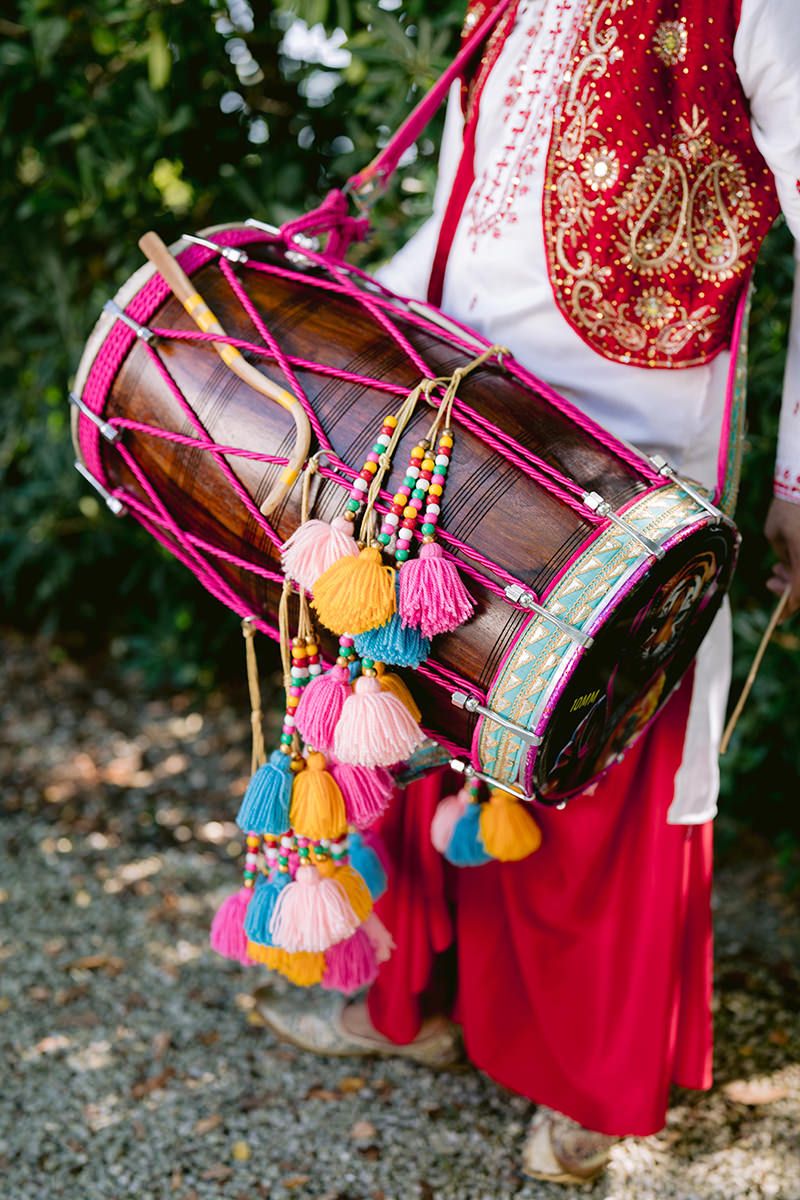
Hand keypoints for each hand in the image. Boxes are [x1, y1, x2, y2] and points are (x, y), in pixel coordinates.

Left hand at [764, 497, 799, 617]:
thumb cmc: (788, 504)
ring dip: (797, 576)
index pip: (799, 595)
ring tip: (777, 568)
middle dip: (791, 589)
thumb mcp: (775, 534)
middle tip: (772, 582)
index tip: (778, 617)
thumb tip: (788, 568)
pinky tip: (789, 559)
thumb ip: (784, 557)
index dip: (788, 608)